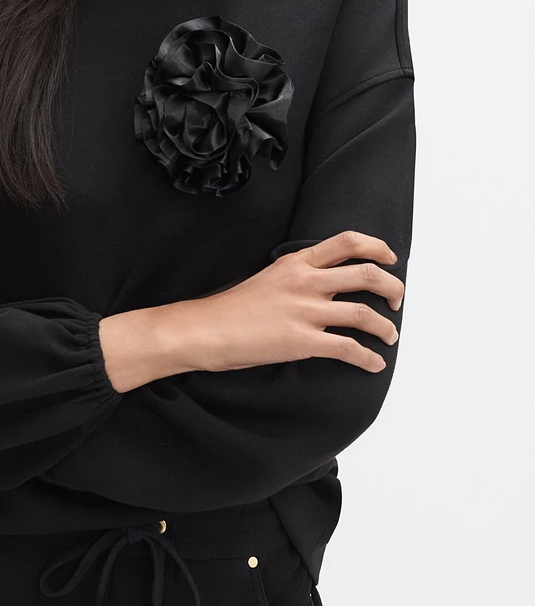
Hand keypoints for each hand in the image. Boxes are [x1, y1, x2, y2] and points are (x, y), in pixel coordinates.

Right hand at [189, 230, 404, 374]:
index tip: (389, 259)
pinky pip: (349, 349)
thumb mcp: (270, 277)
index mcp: (297, 262)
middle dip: (392, 287)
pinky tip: (374, 363)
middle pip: (367, 274)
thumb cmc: (234, 307)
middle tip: (396, 299)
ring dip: (386, 327)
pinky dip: (368, 358)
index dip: (377, 248)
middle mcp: (306, 282)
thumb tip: (325, 285)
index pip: (347, 242)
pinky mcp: (302, 341)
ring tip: (390, 335)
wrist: (207, 329)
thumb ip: (298, 275)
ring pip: (365, 314)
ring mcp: (305, 311)